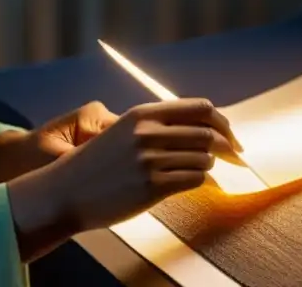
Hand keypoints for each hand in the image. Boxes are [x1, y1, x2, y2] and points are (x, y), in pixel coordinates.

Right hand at [8, 97, 242, 259]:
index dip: (222, 122)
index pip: (200, 108)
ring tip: (199, 170)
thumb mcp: (125, 131)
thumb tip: (202, 127)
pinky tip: (188, 181)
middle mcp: (147, 133)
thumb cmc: (98, 163)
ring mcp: (149, 160)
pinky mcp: (151, 187)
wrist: (65, 191)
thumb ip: (159, 125)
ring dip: (209, 165)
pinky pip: (194, 180)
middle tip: (236, 157)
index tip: (231, 136)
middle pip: (208, 133)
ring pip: (204, 158)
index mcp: (143, 113)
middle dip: (228, 146)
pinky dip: (198, 180)